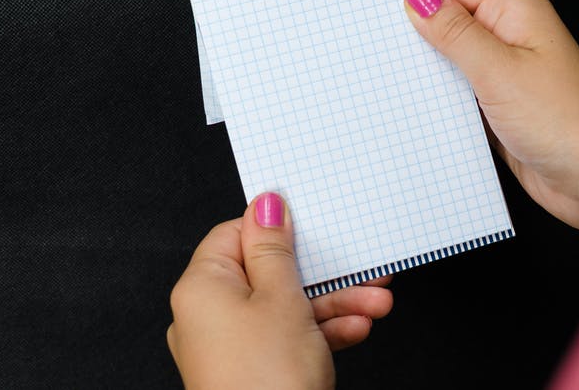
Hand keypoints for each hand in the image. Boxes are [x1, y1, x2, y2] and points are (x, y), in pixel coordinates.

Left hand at [168, 193, 392, 388]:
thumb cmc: (266, 380)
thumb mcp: (282, 298)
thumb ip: (275, 249)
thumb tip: (265, 206)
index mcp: (202, 287)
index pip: (236, 235)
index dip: (277, 228)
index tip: (313, 224)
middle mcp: (207, 315)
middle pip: (269, 274)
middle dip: (322, 273)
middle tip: (362, 267)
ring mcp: (229, 347)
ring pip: (285, 308)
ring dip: (334, 304)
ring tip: (376, 302)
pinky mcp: (251, 371)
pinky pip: (287, 338)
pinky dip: (321, 332)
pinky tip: (357, 329)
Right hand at [403, 0, 578, 252]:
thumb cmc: (566, 121)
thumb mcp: (499, 70)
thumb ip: (455, 32)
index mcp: (516, 12)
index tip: (378, 2)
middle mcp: (512, 38)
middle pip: (451, 18)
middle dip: (416, 29)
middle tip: (374, 43)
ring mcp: (506, 75)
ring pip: (453, 59)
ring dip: (426, 68)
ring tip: (386, 77)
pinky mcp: (500, 109)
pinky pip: (461, 94)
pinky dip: (439, 99)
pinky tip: (413, 108)